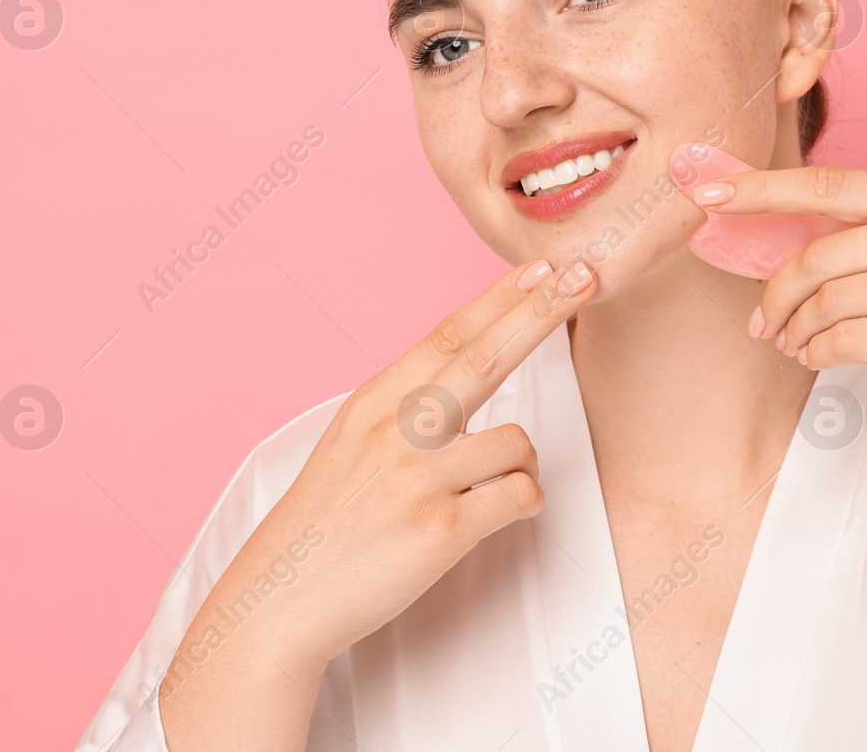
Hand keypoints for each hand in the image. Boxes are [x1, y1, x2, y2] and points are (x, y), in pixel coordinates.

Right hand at [159, 257, 596, 750]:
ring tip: (492, 486)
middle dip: (542, 312)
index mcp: (374, 402)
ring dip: (523, 461)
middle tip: (586, 277)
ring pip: (517, 440)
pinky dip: (523, 502)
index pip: (450, 334)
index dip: (502, 297)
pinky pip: (519, 496)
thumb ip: (405, 406)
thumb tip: (466, 368)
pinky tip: (499, 513)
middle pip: (484, 355)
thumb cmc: (326, 522)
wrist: (280, 600)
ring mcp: (418, 478)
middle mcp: (396, 431)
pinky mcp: (441, 529)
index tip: (543, 266)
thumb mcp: (351, 442)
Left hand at [694, 166, 866, 424]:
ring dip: (795, 331)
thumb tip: (804, 249)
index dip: (754, 188)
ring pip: (823, 302)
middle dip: (773, 294)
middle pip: (812, 256)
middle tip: (761, 322)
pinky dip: (818, 354)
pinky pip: (843, 343)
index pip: (823, 185)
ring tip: (795, 345)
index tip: (701, 188)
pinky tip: (819, 359)